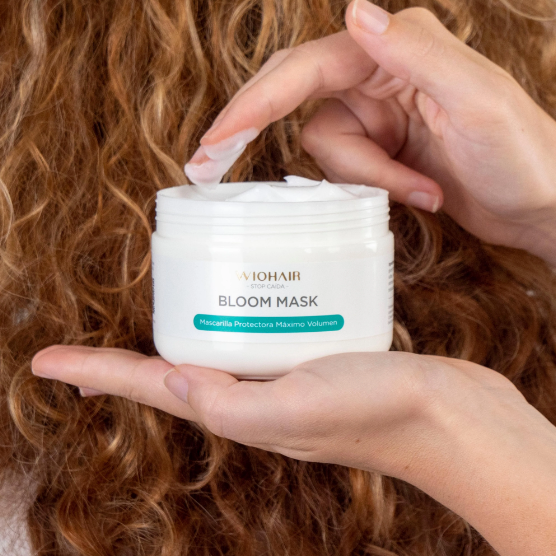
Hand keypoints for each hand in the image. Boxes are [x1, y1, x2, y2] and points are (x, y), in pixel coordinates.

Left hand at [31, 346, 555, 555]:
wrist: (448, 414)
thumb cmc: (376, 415)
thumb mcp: (295, 412)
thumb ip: (232, 406)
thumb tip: (178, 386)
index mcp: (239, 409)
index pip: (149, 388)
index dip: (93, 372)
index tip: (43, 362)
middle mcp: (254, 394)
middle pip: (175, 370)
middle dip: (130, 357)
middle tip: (97, 336)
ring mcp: (283, 373)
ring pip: (217, 346)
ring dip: (182, 331)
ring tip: (157, 311)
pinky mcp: (315, 352)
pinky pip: (261, 329)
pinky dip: (239, 312)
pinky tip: (241, 294)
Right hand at [186, 1, 555, 264]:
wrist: (539, 205)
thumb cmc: (523, 152)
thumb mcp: (476, 99)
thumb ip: (416, 51)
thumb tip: (355, 11)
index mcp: (395, 53)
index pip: (305, 70)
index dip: (255, 102)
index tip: (215, 138)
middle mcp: (379, 79)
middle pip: (301, 107)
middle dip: (261, 131)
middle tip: (210, 164)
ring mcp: (378, 120)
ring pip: (327, 151)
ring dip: (367, 179)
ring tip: (419, 191)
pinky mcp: (380, 154)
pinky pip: (348, 174)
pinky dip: (377, 190)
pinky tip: (420, 194)